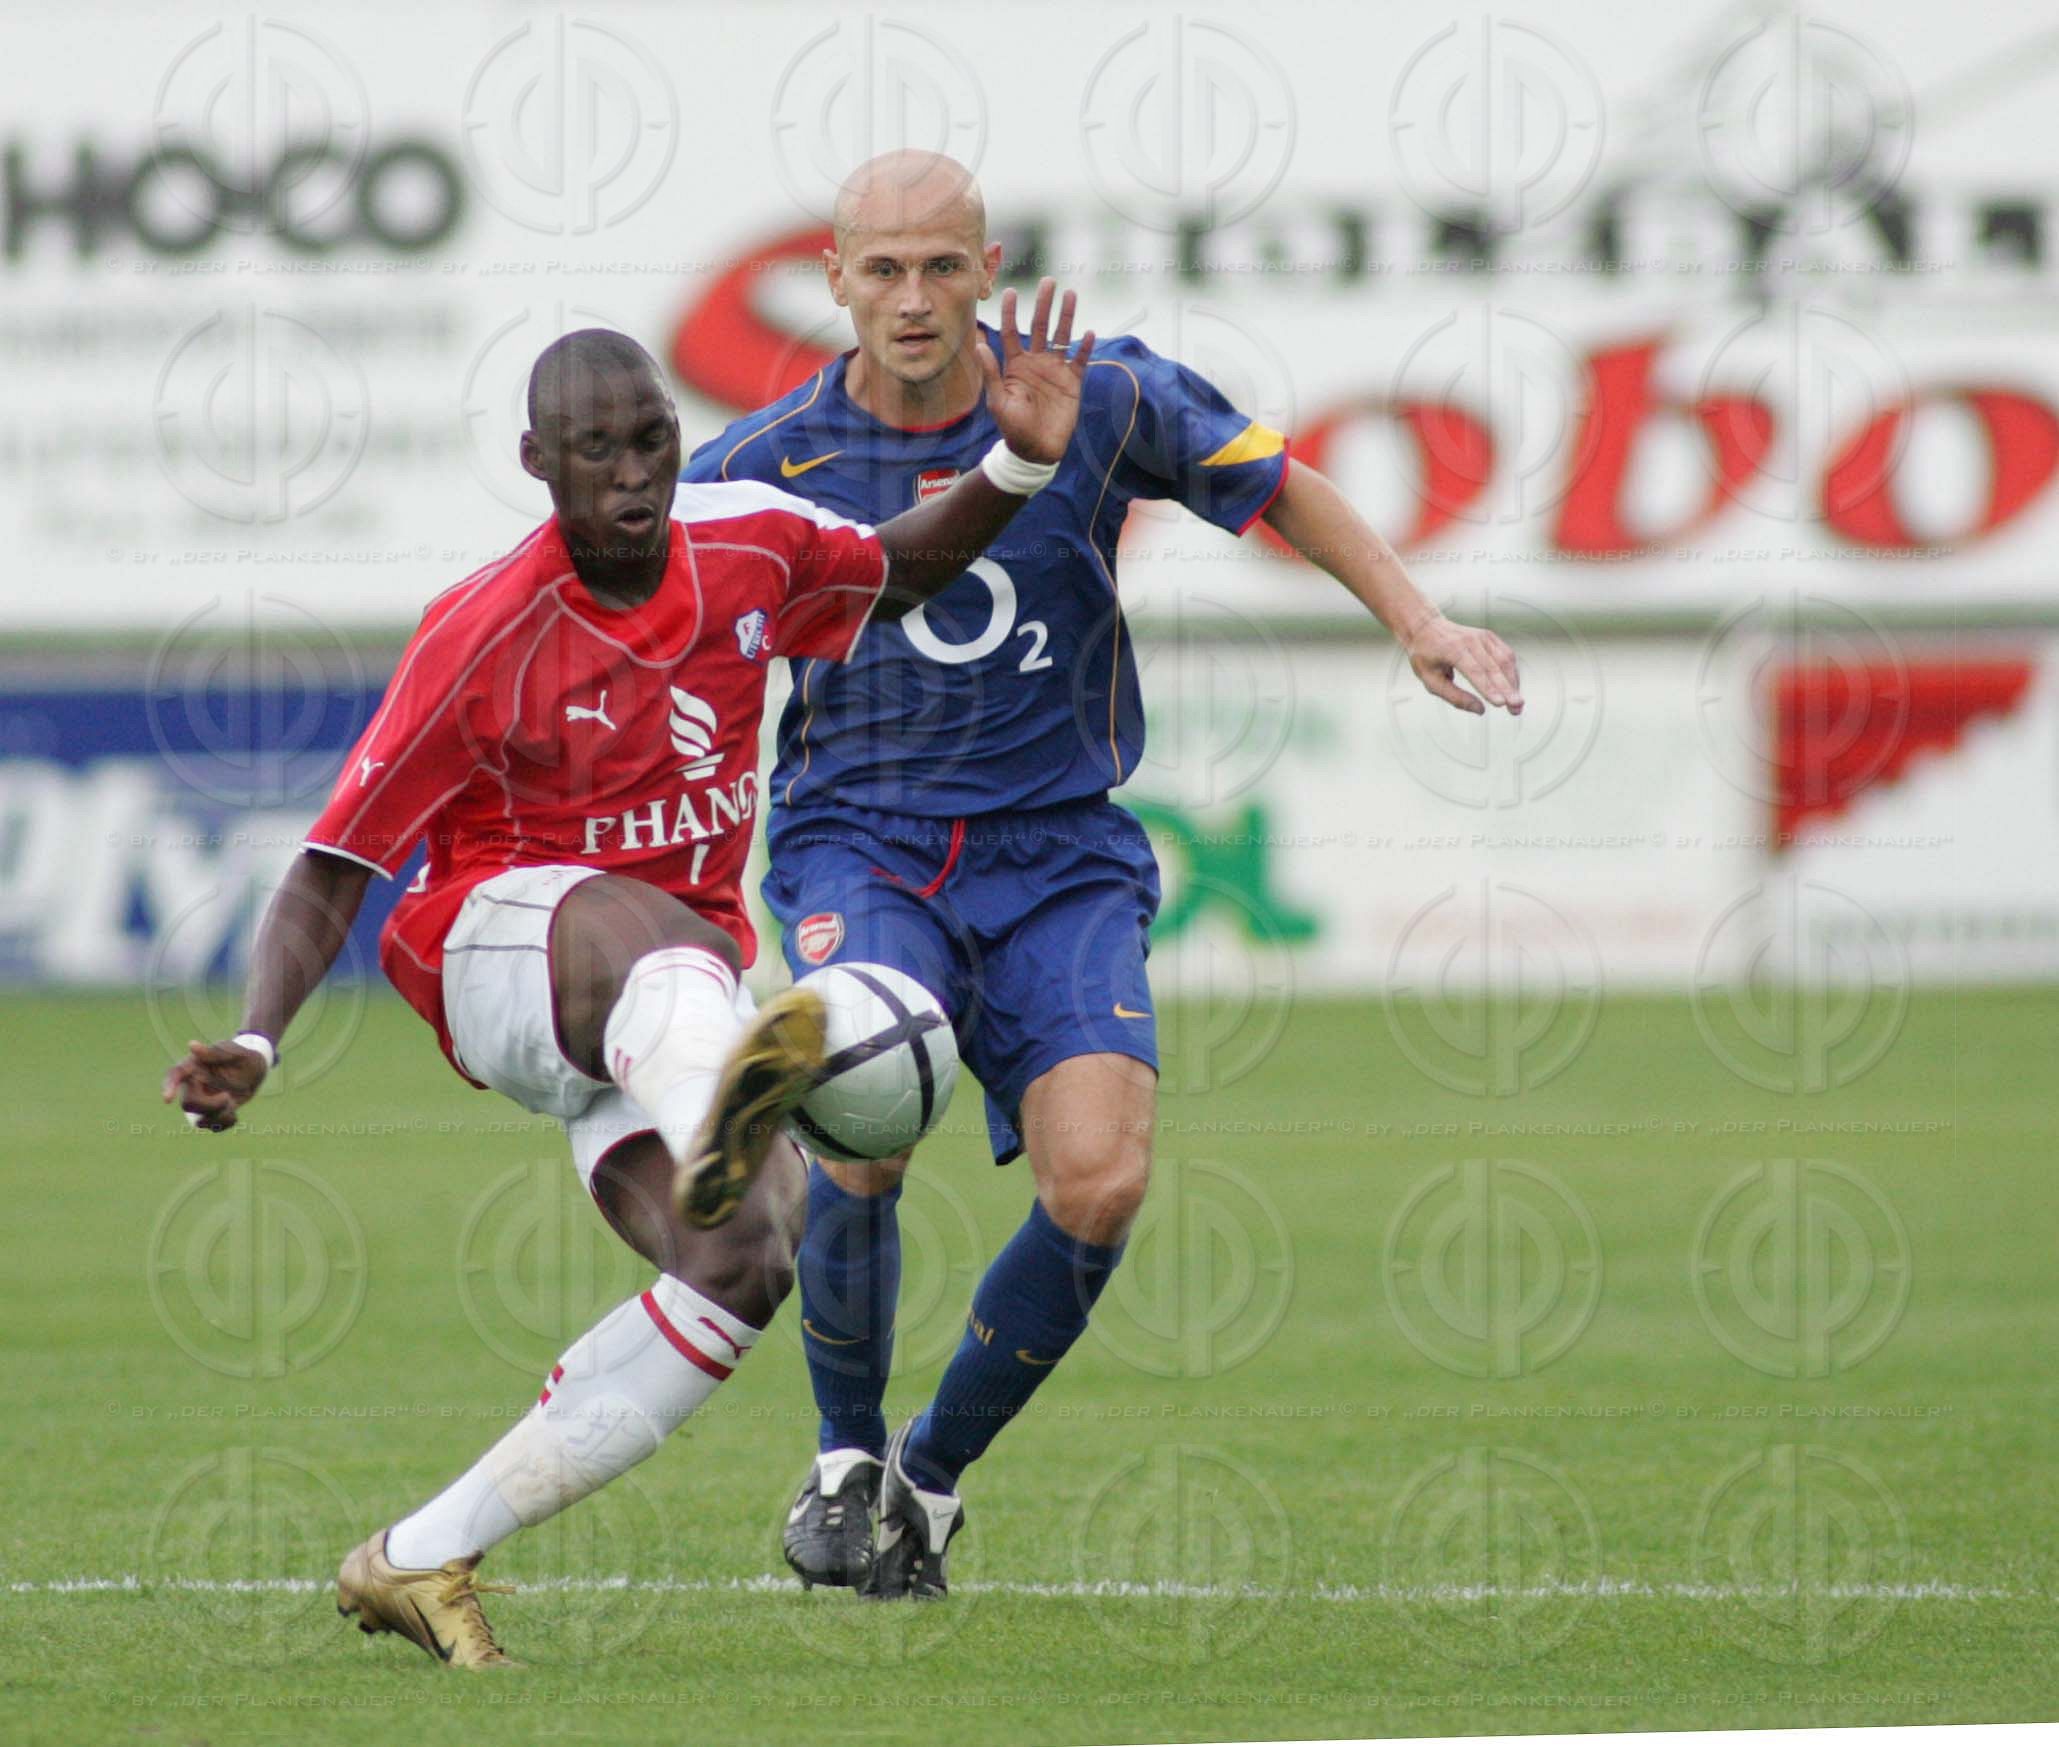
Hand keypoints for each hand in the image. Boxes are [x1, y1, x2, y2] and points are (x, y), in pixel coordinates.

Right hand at [162, 1037, 269, 1131]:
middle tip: (227, 1096)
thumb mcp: (233, 1051)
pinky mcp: (213, 1112)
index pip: (175, 1075)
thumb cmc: (241, 1055)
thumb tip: (192, 1045)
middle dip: (209, 1105)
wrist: (256, 1068)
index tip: (167, 1099)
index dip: (169, 1086)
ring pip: (199, 1120)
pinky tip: (234, 1113)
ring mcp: (203, 1100)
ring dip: (218, 1116)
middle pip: (188, 1104)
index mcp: (194, 1067)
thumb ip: (214, 1052)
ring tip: (231, 1103)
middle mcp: (194, 1086)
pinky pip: (214, 1126)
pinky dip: (226, 1123)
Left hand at [977, 278, 1094, 464]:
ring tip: (1071, 294)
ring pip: (1062, 336)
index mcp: (1015, 365)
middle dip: (1044, 304)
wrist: (1036, 451)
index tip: (1011, 291)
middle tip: (1048, 281)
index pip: (1012, 331)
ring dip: (1066, 316)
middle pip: (1040, 326)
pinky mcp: (1072, 382)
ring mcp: (1055, 370)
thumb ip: (992, 374)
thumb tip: (981, 344)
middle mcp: (1036, 362)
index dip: (1011, 312)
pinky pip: (1080, 360)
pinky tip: (1089, 333)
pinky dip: (1085, 347)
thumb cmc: (1013, 428)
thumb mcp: (998, 402)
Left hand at [1404, 615, 1523, 715]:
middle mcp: (1471, 640)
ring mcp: (1483, 636)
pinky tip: (1513, 690)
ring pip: (1505, 661)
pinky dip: (1512, 674)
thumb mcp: (1431, 680)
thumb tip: (1481, 710)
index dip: (1488, 688)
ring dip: (1513, 684)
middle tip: (1516, 708)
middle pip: (1494, 667)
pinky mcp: (1490, 637)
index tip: (1501, 704)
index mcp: (1452, 649)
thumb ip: (1455, 696)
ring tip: (1517, 706)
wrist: (1427, 627)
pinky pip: (1507, 656)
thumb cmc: (1426, 658)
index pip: (1475, 671)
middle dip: (1507, 689)